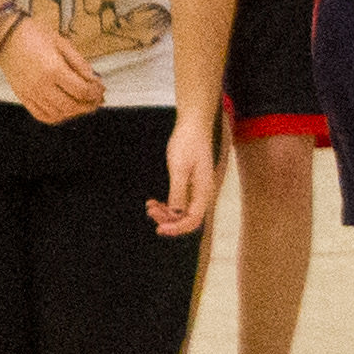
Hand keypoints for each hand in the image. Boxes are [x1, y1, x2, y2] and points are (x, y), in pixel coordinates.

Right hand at [0, 14, 106, 123]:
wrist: (5, 35)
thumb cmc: (34, 34)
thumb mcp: (62, 43)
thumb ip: (79, 63)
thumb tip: (94, 79)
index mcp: (54, 69)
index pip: (82, 91)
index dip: (95, 92)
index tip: (101, 88)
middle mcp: (41, 85)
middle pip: (71, 106)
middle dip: (88, 105)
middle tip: (97, 99)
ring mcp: (30, 93)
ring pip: (58, 114)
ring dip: (74, 112)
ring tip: (83, 104)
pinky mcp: (22, 96)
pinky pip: (41, 115)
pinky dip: (56, 117)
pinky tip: (64, 110)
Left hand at [149, 113, 216, 236]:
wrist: (193, 125)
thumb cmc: (188, 143)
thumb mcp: (179, 167)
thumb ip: (178, 192)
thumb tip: (175, 213)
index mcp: (203, 190)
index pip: (193, 219)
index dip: (176, 228)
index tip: (159, 229)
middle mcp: (202, 192)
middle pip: (187, 218)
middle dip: (168, 220)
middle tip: (150, 211)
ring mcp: (197, 188)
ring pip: (182, 211)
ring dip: (166, 213)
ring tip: (150, 206)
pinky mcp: (190, 183)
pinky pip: (180, 201)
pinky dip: (167, 204)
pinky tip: (154, 201)